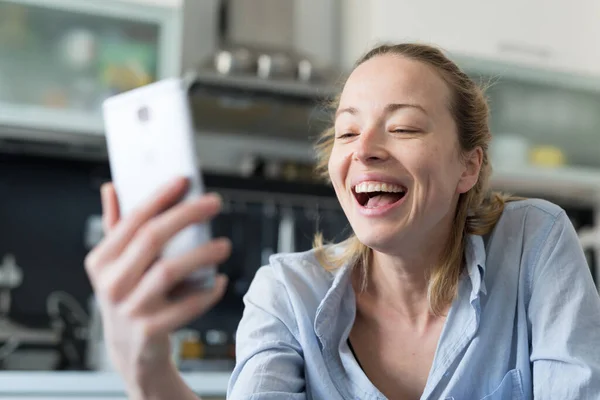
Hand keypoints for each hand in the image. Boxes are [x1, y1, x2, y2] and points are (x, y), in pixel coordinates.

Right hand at [84, 177, 229, 384]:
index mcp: (101, 261)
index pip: (132, 220)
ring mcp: (129, 309)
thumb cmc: (128, 296)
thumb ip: (115, 226)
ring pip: (169, 271)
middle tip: (214, 202)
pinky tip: (219, 281)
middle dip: (186, 215)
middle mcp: (110, 283)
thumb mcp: (116, 264)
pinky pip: (186, 306)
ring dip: (202, 254)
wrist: (131, 350)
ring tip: (224, 245)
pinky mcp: (150, 331)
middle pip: (151, 238)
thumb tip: (112, 187)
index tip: (184, 180)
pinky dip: (207, 293)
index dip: (159, 197)